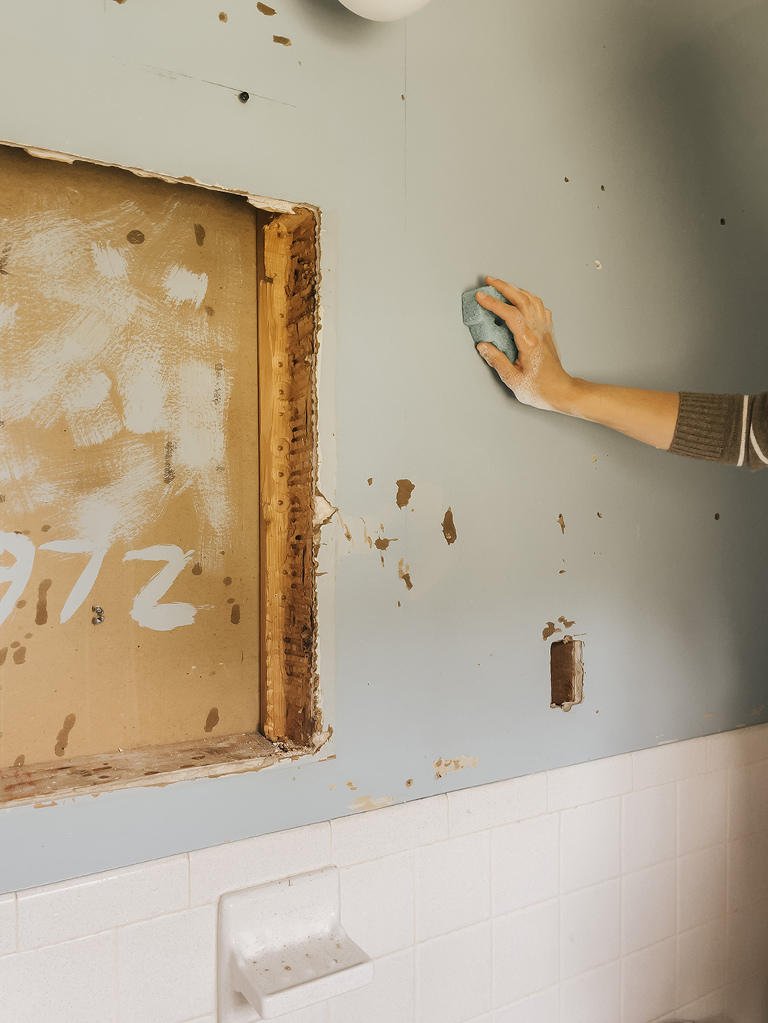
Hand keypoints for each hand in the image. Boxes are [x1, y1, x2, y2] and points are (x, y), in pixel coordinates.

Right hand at [475, 277, 573, 412]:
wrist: (562, 392)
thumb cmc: (540, 388)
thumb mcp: (513, 380)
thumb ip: (497, 361)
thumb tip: (483, 346)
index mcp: (529, 342)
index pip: (510, 315)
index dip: (494, 303)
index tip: (481, 297)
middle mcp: (538, 332)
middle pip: (522, 300)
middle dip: (504, 287)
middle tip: (490, 281)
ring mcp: (545, 331)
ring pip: (533, 301)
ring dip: (517, 290)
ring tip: (504, 287)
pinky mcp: (548, 333)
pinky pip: (541, 309)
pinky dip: (530, 299)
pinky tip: (524, 301)